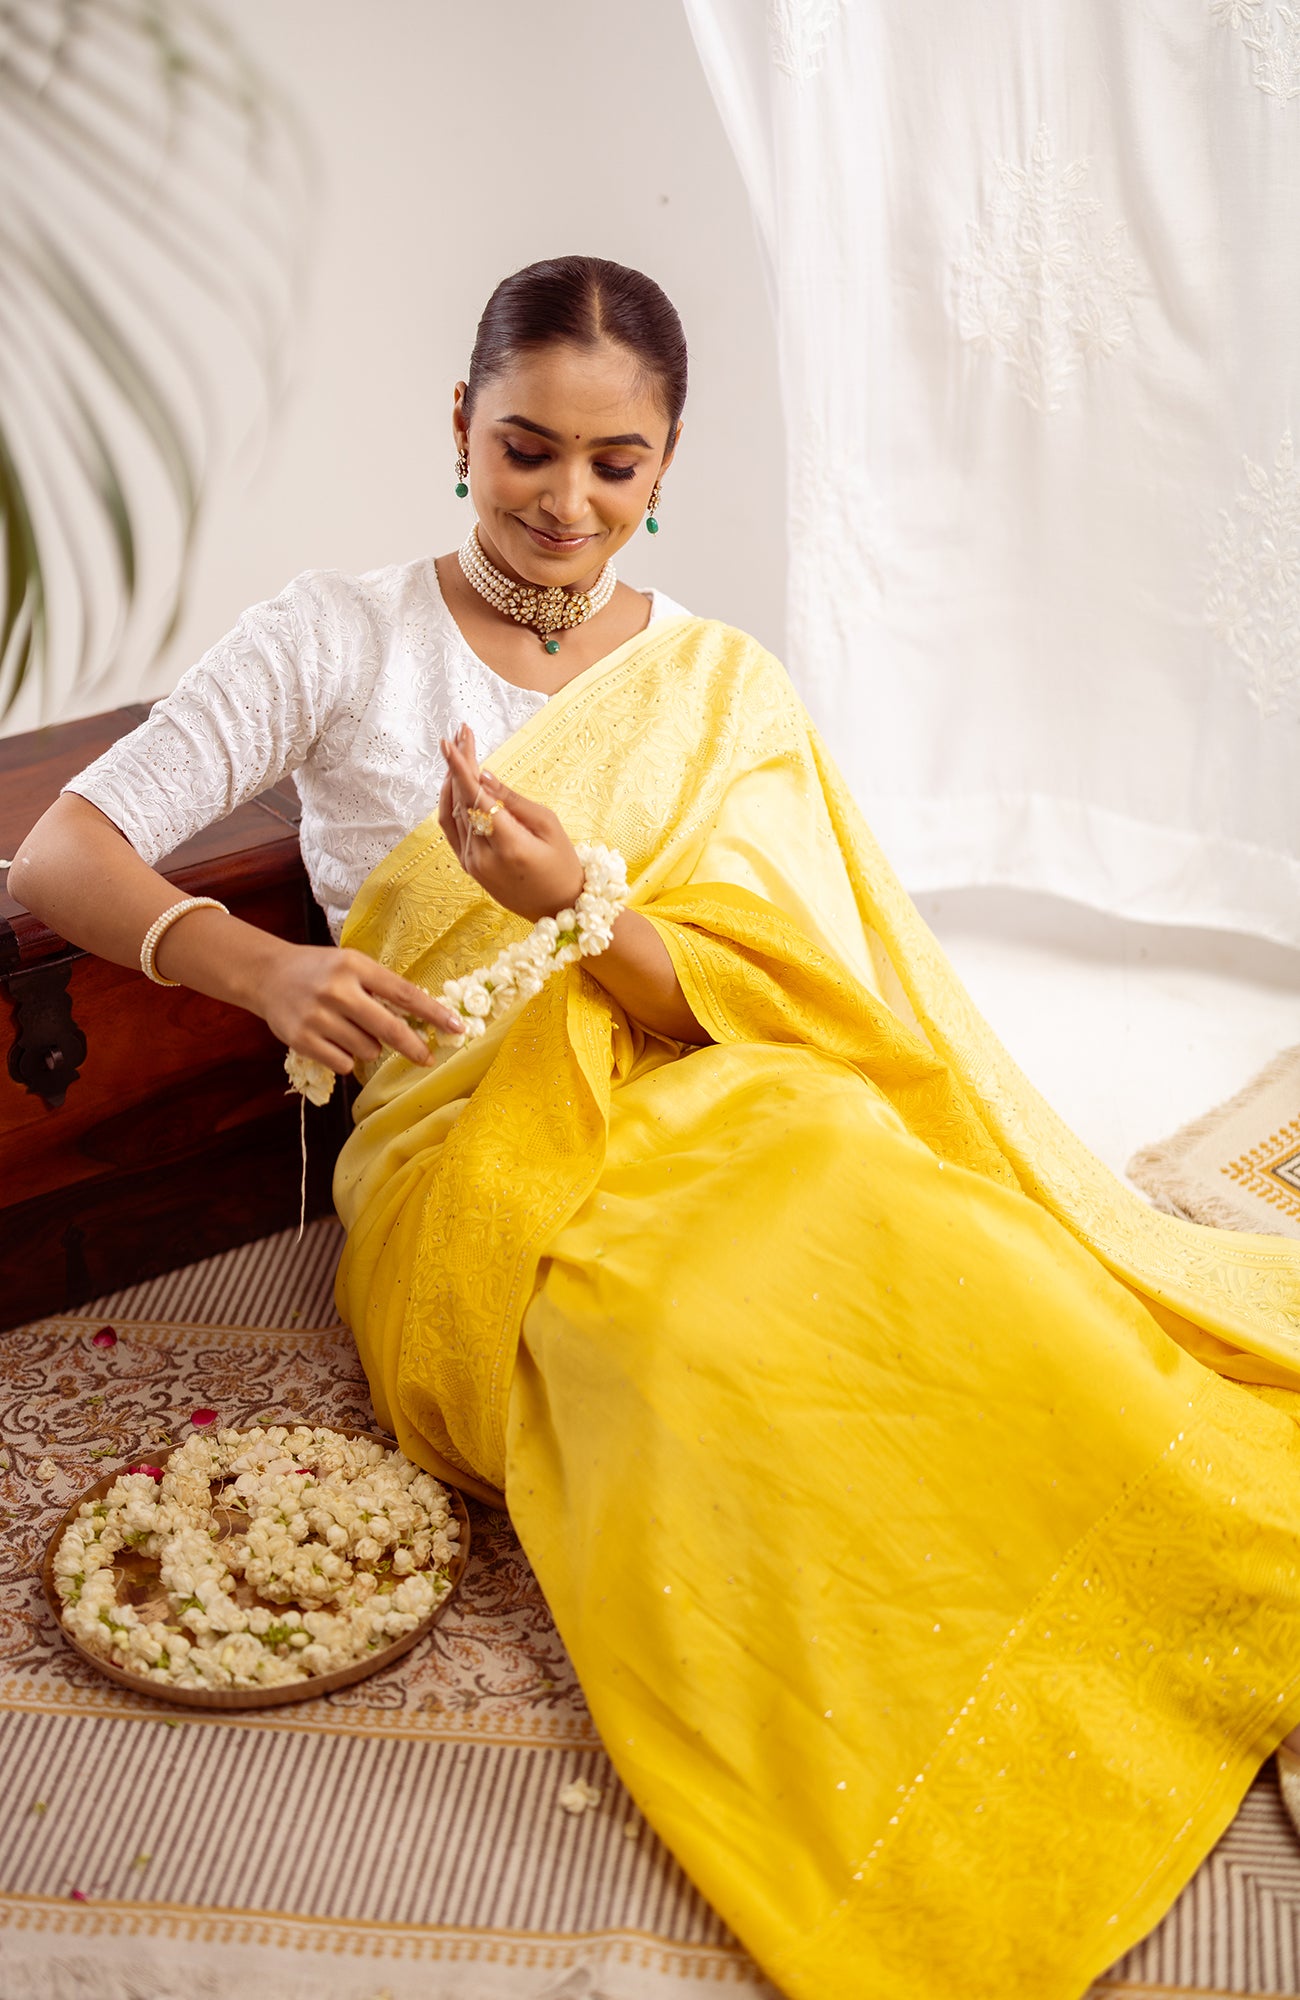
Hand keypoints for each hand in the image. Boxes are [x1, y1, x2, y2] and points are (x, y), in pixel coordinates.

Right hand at [258, 938, 462, 1074]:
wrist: (267, 974)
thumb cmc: (320, 971)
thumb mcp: (351, 965)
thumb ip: (381, 987)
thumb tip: (422, 1019)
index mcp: (354, 966)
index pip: (403, 993)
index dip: (433, 1013)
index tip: (456, 1028)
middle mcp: (336, 990)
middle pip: (388, 1028)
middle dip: (412, 1046)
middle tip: (426, 1058)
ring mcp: (317, 1016)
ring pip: (366, 1049)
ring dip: (368, 1047)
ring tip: (349, 1029)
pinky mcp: (301, 1039)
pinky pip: (343, 1064)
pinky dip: (345, 1058)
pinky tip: (332, 1040)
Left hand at [438, 724, 584, 920]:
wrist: (559, 909)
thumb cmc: (563, 863)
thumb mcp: (549, 825)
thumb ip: (513, 801)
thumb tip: (484, 776)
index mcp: (509, 845)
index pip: (476, 799)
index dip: (460, 767)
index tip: (450, 741)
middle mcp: (483, 856)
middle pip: (461, 800)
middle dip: (459, 764)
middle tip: (461, 733)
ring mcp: (472, 864)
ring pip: (453, 812)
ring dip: (454, 779)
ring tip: (460, 749)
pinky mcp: (468, 867)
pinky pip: (451, 829)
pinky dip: (449, 803)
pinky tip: (453, 782)